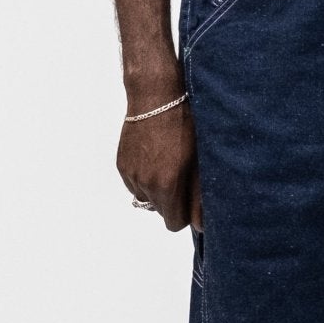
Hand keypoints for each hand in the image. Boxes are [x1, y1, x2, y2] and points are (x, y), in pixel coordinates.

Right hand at [117, 101, 199, 232]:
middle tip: (184, 176)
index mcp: (166, 185)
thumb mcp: (200, 161)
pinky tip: (156, 157)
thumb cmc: (185, 125)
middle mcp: (144, 183)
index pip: (173, 223)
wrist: (156, 96)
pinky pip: (135, 183)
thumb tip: (201, 226)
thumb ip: (200, 197)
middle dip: (173, 200)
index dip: (186, 215)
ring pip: (147, 197)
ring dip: (158, 189)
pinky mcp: (122, 164)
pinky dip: (145, 178)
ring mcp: (130, 174)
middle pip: (160, 211)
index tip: (192, 200)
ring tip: (169, 164)